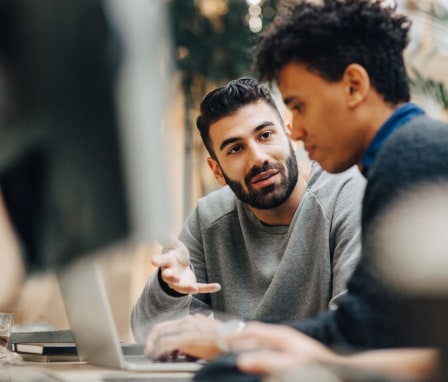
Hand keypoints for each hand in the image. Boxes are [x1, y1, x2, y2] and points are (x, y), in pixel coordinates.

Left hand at [144, 314, 222, 359]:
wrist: (234, 340)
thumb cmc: (226, 339)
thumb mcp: (210, 333)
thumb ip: (199, 334)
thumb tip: (191, 344)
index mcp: (193, 320)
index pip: (171, 325)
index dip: (160, 334)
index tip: (156, 344)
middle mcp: (188, 322)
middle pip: (162, 328)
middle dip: (152, 340)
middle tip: (148, 351)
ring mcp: (186, 329)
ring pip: (161, 335)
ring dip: (153, 346)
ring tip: (151, 356)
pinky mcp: (185, 338)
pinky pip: (164, 344)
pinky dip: (156, 351)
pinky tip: (154, 357)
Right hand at [152, 239, 220, 294]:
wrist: (179, 267)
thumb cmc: (175, 254)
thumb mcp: (173, 245)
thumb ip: (168, 241)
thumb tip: (161, 234)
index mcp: (167, 262)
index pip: (161, 261)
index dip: (157, 260)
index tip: (152, 260)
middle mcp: (171, 274)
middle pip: (168, 277)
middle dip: (171, 277)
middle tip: (174, 277)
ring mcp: (179, 282)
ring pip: (182, 287)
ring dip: (187, 288)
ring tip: (194, 288)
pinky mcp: (190, 285)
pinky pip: (199, 287)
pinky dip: (208, 288)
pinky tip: (217, 286)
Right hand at [222, 322, 336, 374]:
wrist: (340, 372)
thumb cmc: (316, 369)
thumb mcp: (290, 366)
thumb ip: (266, 361)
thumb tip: (241, 360)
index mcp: (281, 336)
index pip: (252, 331)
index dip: (235, 335)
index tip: (219, 340)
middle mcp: (283, 337)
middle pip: (255, 334)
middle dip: (238, 338)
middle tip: (220, 345)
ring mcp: (287, 344)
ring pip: (260, 341)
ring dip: (246, 345)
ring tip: (232, 351)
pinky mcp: (290, 353)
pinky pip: (267, 349)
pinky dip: (256, 352)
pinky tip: (253, 360)